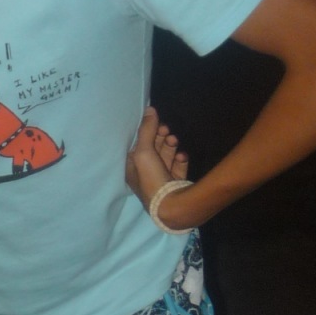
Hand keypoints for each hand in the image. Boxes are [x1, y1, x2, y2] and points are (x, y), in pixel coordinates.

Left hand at [125, 106, 190, 222]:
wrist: (172, 205)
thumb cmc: (151, 178)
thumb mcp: (143, 152)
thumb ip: (146, 130)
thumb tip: (149, 109)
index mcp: (132, 168)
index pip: (139, 145)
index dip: (148, 133)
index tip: (158, 123)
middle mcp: (145, 174)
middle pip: (154, 150)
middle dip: (161, 138)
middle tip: (167, 130)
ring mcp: (161, 179)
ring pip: (166, 157)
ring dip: (171, 147)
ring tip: (175, 141)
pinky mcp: (176, 183)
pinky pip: (178, 166)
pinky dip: (180, 159)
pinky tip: (183, 156)